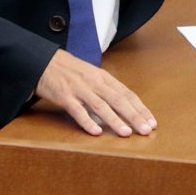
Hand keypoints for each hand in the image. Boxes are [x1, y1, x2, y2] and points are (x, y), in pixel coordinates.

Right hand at [34, 50, 157, 136]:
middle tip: (146, 130)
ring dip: (115, 120)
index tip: (152, 122)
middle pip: (118, 100)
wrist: (44, 61)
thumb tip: (125, 106)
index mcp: (103, 77)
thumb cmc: (70, 70)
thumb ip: (106, 89)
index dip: (140, 108)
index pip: (127, 94)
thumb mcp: (92, 75)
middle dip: (134, 116)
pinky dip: (87, 122)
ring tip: (127, 133)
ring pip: (100, 106)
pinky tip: (96, 132)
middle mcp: (94, 82)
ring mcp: (79, 89)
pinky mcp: (64, 96)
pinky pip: (77, 110)